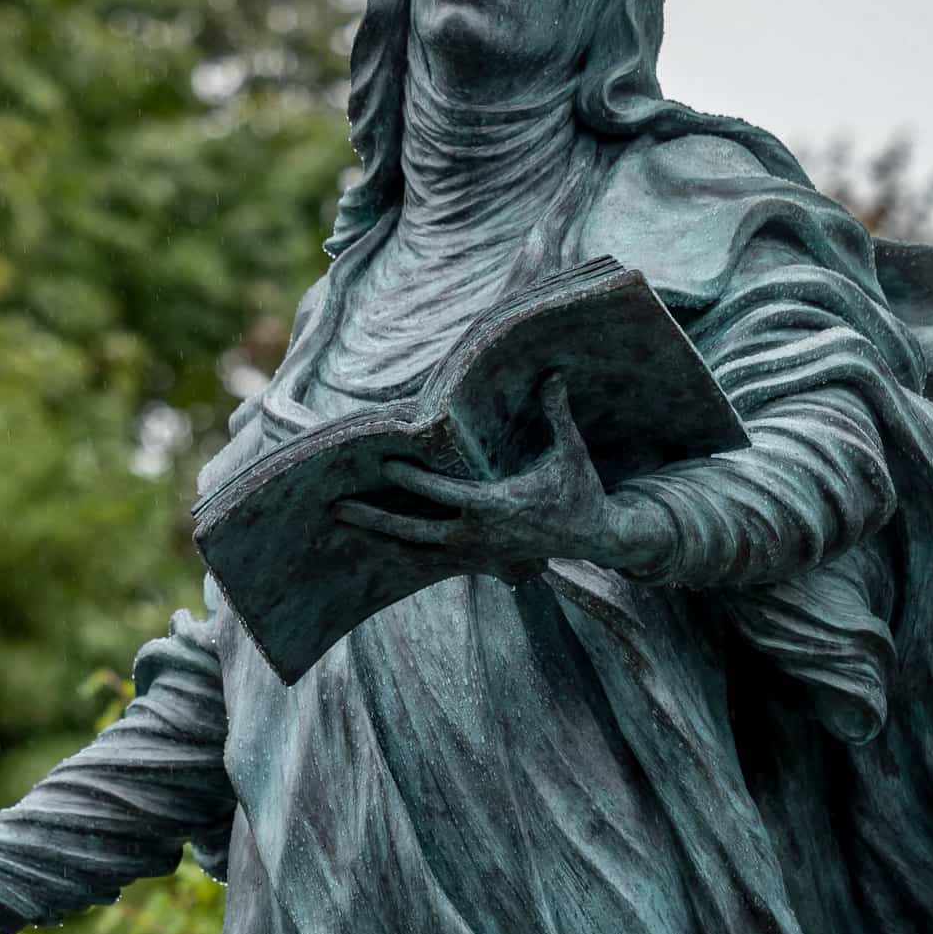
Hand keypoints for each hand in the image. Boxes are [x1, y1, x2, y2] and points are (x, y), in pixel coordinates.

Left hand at [331, 373, 650, 581]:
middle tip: (335, 507)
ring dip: (377, 535)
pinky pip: (428, 557)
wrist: (597, 539)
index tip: (384, 465)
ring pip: (414, 549)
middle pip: (413, 530)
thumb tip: (554, 373)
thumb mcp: (570, 451)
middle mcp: (477, 536)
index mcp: (495, 509)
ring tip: (342, 523)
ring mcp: (474, 553)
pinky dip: (399, 546)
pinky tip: (373, 537)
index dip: (413, 480)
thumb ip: (557, 413)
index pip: (443, 494)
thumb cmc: (581, 491)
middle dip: (373, 518)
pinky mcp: (477, 560)